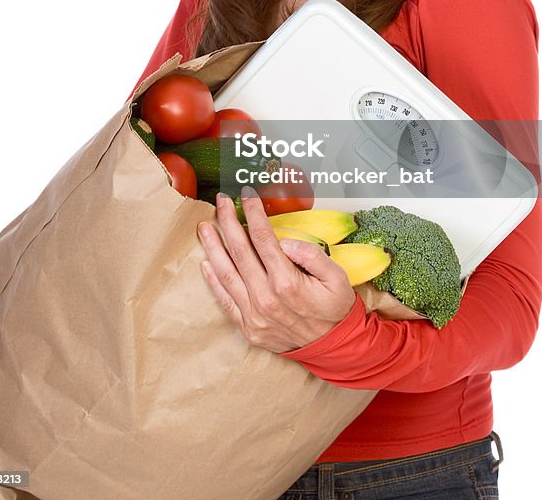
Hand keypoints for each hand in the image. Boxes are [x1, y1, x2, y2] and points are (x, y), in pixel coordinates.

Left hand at [197, 191, 355, 352]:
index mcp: (287, 282)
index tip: (247, 195)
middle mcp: (266, 298)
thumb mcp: (337, 276)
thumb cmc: (335, 309)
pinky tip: (205, 262)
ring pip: (226, 274)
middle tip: (220, 201)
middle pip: (240, 251)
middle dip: (228, 222)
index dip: (253, 213)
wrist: (333, 347)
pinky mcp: (248, 327)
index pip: (263, 238)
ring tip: (204, 227)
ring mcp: (254, 315)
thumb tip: (284, 240)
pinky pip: (225, 301)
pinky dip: (212, 281)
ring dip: (213, 247)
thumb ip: (311, 254)